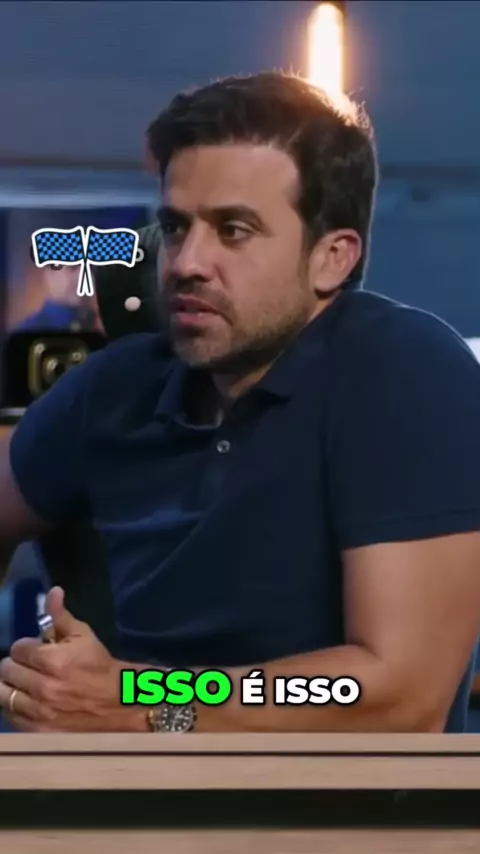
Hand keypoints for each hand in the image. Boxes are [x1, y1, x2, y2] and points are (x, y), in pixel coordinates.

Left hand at [0, 586, 144, 731]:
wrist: (118, 703)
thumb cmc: (99, 665)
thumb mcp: (83, 635)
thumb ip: (61, 616)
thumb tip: (53, 592)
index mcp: (53, 661)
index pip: (18, 649)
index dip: (26, 647)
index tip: (36, 649)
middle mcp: (42, 687)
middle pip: (6, 670)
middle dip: (17, 664)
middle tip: (29, 666)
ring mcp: (39, 712)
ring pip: (3, 694)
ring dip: (11, 685)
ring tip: (23, 683)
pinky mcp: (38, 731)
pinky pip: (11, 716)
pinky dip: (14, 706)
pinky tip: (27, 700)